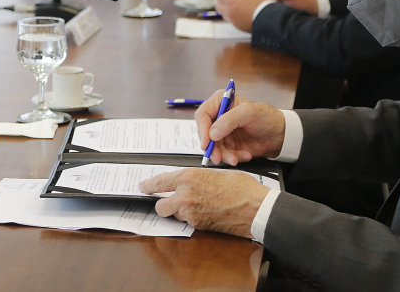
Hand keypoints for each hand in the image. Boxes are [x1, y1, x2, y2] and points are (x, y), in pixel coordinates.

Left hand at [139, 168, 269, 238]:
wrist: (256, 208)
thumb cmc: (242, 188)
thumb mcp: (216, 173)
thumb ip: (197, 178)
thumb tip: (189, 182)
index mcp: (189, 177)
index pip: (159, 182)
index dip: (148, 185)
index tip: (143, 187)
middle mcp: (185, 195)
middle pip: (160, 206)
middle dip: (164, 204)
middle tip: (170, 201)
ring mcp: (190, 213)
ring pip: (174, 215)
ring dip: (180, 212)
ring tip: (197, 205)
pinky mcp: (198, 226)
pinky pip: (188, 222)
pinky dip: (193, 218)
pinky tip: (206, 212)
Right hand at [194, 90, 285, 165]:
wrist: (280, 135)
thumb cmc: (267, 118)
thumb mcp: (249, 113)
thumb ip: (228, 120)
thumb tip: (212, 134)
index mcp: (220, 102)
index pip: (202, 115)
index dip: (202, 129)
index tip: (206, 142)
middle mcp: (219, 117)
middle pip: (205, 134)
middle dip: (212, 147)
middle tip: (218, 157)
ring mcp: (223, 132)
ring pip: (214, 147)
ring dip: (224, 155)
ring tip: (236, 158)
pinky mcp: (229, 145)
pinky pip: (224, 155)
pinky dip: (233, 157)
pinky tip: (245, 155)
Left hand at [214, 0, 267, 31]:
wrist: (268, 19)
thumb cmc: (260, 4)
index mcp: (231, 1)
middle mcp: (229, 12)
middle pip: (218, 7)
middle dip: (221, 3)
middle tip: (226, 0)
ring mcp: (233, 20)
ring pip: (224, 15)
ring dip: (227, 11)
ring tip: (234, 8)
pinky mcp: (238, 27)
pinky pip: (232, 21)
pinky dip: (234, 17)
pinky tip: (241, 15)